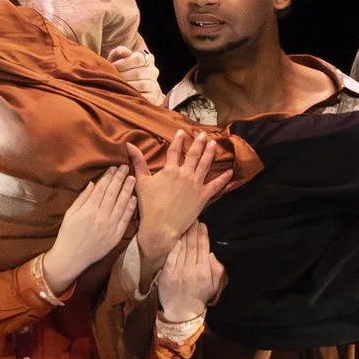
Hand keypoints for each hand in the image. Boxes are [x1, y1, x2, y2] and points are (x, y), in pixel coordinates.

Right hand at [38, 167, 137, 293]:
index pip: (101, 189)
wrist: (72, 258)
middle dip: (120, 178)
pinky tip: (134, 198)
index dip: (109, 176)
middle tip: (125, 167)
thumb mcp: (70, 214)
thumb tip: (92, 184)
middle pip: (113, 193)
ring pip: (122, 204)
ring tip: (132, 178)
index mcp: (88, 210)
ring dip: (127, 190)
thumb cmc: (68, 234)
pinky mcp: (116, 236)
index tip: (114, 167)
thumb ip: (82, 198)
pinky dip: (130, 208)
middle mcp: (101, 216)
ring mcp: (110, 227)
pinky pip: (125, 219)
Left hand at [108, 44, 162, 103]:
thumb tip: (124, 52)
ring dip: (127, 86)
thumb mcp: (117, 58)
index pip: (139, 59)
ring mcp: (154, 84)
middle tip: (112, 78)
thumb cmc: (119, 70)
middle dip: (123, 76)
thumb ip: (119, 52)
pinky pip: (144, 97)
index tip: (113, 66)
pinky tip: (124, 94)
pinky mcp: (153, 97)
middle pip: (139, 73)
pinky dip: (133, 96)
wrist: (123, 87)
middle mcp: (153, 71)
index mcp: (147, 59)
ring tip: (117, 86)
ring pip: (142, 85)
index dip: (124, 63)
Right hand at [129, 132, 231, 264]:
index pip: (175, 151)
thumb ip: (138, 162)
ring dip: (210, 153)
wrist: (161, 227)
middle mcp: (185, 174)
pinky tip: (230, 171)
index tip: (181, 132)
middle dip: (198, 143)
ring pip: (205, 165)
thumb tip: (129, 145)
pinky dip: (223, 178)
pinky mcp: (203, 197)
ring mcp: (195, 185)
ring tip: (214, 144)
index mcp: (170, 170)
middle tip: (203, 134)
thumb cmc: (149, 206)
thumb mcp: (141, 182)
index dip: (178, 140)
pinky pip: (216, 185)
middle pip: (193, 155)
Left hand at [157, 223, 225, 319]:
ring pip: (182, 248)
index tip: (202, 225)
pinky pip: (171, 256)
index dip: (203, 235)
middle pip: (192, 245)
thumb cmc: (199, 296)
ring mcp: (178, 272)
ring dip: (184, 235)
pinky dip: (173, 246)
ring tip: (185, 224)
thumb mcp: (215, 285)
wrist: (182, 313)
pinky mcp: (167, 274)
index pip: (204, 248)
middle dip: (193, 231)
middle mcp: (192, 270)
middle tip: (193, 219)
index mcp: (204, 272)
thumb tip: (212, 253)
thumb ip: (217, 269)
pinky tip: (175, 237)